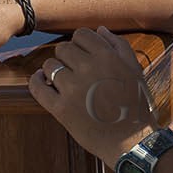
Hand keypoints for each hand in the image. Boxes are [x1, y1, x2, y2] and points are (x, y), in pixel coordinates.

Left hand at [30, 27, 157, 161]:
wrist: (131, 142)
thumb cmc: (135, 106)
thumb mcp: (135, 71)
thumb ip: (119, 47)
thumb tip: (100, 30)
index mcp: (107, 57)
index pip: (81, 35)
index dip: (81, 43)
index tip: (83, 55)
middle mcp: (88, 69)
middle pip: (63, 49)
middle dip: (68, 57)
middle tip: (75, 70)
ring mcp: (72, 89)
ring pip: (49, 65)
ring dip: (54, 70)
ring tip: (63, 80)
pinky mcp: (60, 109)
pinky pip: (38, 88)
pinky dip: (36, 82)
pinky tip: (42, 81)